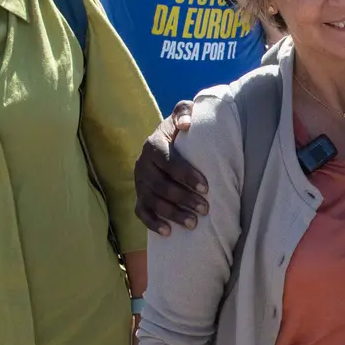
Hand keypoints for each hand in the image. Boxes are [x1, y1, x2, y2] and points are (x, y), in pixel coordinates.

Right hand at [134, 102, 205, 233]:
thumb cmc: (181, 132)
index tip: (206, 187)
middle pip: (160, 185)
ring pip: (152, 201)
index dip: (186, 175)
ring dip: (172, 214)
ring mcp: (139, 182)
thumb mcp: (182, 116)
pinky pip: (141, 212)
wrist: (165, 143)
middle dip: (183, 199)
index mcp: (153, 145)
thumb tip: (187, 123)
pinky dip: (153, 223)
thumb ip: (183, 111)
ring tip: (193, 223)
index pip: (168, 162)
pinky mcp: (138, 196)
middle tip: (205, 209)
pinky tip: (168, 232)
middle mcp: (142, 164)